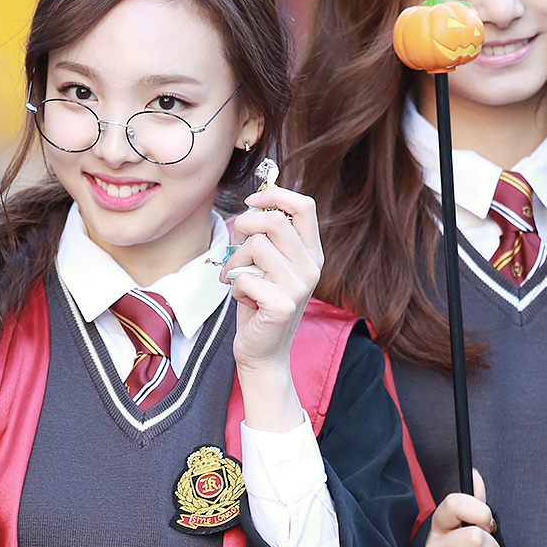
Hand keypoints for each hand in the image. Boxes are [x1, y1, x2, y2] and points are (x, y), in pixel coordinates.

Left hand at [224, 184, 323, 431]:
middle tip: (234, 250)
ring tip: (236, 279)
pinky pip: (245, 278)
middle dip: (243, 228)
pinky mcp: (282, 305)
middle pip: (274, 220)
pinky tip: (243, 300)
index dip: (275, 194)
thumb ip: (262, 236)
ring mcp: (300, 286)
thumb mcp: (264, 264)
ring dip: (235, 262)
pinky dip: (234, 287)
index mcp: (311, 252)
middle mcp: (311, 267)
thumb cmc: (259, 304)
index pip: (304, 205)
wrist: (262, 351)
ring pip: (256, 246)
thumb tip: (250, 206)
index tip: (250, 202)